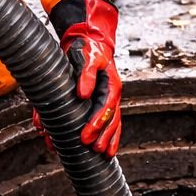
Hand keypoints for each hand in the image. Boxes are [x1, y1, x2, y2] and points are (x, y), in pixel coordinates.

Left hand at [46, 0, 122, 156]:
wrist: (88, 42)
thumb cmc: (88, 49)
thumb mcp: (88, 57)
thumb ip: (86, 74)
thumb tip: (83, 94)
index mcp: (111, 85)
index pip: (105, 108)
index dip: (96, 124)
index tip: (86, 137)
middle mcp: (111, 95)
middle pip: (111, 120)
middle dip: (103, 136)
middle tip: (93, 149)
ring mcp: (106, 100)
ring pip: (112, 124)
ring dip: (108, 139)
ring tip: (103, 154)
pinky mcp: (99, 102)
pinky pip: (103, 122)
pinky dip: (102, 135)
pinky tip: (100, 149)